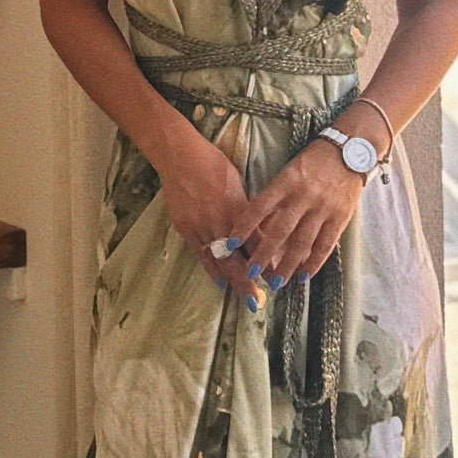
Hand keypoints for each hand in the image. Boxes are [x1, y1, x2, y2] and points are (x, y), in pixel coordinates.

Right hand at [157, 127, 270, 308]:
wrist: (180, 157)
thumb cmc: (214, 165)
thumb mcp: (238, 184)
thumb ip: (248, 209)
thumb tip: (261, 228)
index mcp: (238, 207)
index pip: (257, 240)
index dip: (266, 260)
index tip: (276, 275)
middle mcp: (221, 220)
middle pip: (238, 257)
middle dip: (249, 280)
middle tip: (259, 300)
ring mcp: (201, 226)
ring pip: (220, 260)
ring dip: (233, 281)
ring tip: (243, 298)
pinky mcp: (186, 228)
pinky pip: (201, 255)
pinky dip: (212, 271)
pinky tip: (221, 284)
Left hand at [229, 138, 363, 291]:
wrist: (350, 150)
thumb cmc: (313, 162)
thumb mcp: (289, 172)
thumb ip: (276, 196)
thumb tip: (257, 226)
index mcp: (286, 182)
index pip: (259, 207)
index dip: (243, 227)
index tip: (230, 244)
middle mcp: (303, 197)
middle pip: (279, 231)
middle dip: (263, 254)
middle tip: (250, 273)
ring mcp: (323, 209)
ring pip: (302, 243)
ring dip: (287, 266)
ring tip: (275, 283)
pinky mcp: (340, 217)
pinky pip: (325, 245)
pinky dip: (314, 263)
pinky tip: (303, 276)